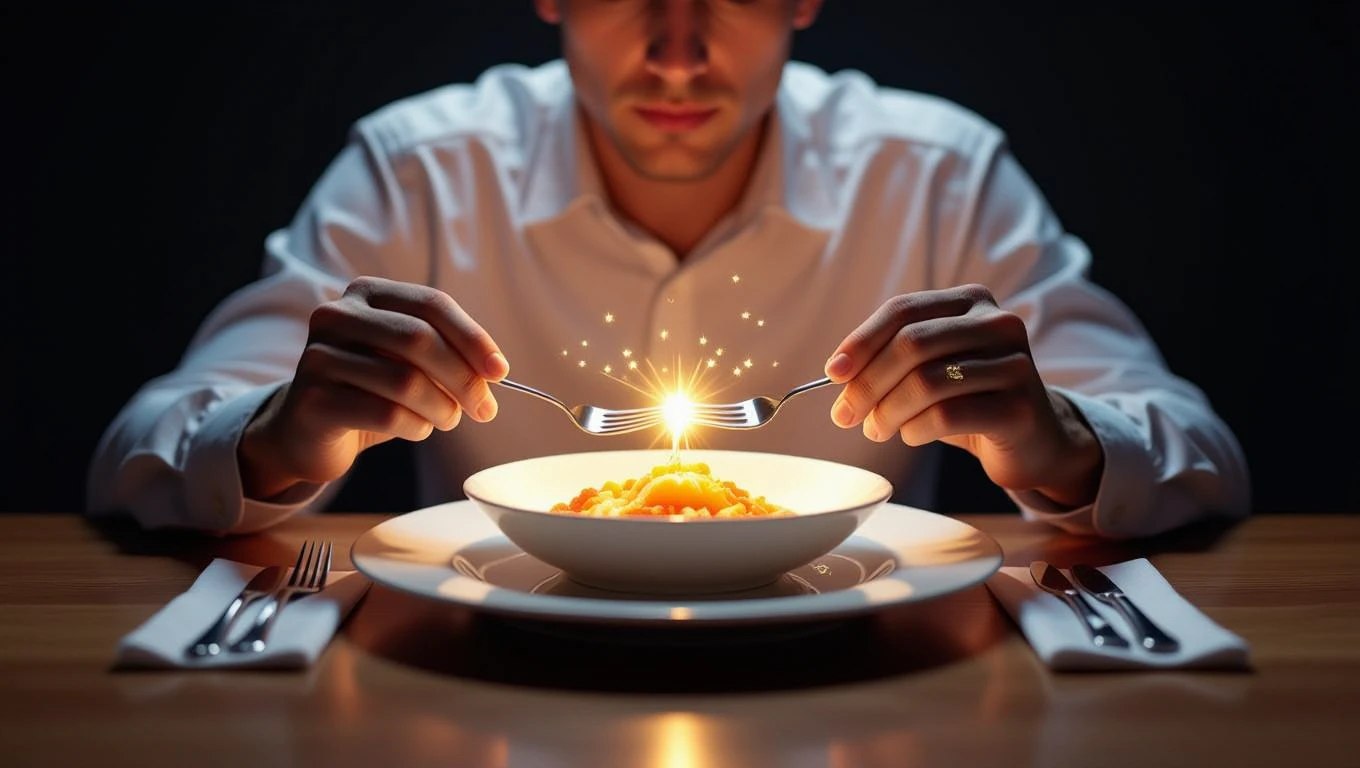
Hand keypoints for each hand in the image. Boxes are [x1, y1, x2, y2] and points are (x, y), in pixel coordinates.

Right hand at [238, 276, 508, 499]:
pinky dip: (416, 426)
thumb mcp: (408, 362)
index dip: (473, 337)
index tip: (500, 371)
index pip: (431, 304)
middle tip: (485, 409)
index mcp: (367, 293)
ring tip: (448, 419)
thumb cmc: (369, 390)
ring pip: (406, 381)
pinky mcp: (313, 399)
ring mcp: (318, 356)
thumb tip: (493, 373)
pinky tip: (417, 429)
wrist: (305, 430)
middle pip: (419, 340)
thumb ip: (446, 354)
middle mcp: (336, 315)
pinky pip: (386, 413)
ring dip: (442, 408)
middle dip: (463, 378)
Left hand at [824, 284, 1102, 506]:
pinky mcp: (1020, 407)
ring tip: (875, 430)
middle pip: (912, 344)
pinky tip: (911, 435)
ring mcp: (1014, 363)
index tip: (833, 372)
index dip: (862, 340)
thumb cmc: (969, 399)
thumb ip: (891, 360)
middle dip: (868, 382)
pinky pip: (947, 416)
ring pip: (926, 382)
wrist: (1032, 440)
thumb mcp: (931, 368)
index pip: (903, 310)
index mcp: (972, 301)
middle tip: (844, 414)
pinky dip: (916, 429)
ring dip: (887, 412)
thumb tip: (839, 374)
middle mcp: (998, 323)